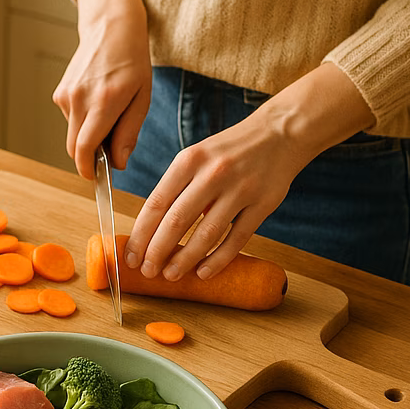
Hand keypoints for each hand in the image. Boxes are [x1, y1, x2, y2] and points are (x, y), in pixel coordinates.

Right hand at [53, 0, 151, 179]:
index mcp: (103, 102)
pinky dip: (83, 120)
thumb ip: (129, 133)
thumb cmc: (132, 62)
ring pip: (72, 133)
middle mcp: (79, 100)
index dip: (87, 169)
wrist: (111, 27)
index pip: (84, 148)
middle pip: (74, 147)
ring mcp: (66, 96)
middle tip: (109, 151)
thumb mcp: (141, 98)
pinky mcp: (60, 93)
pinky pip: (70, 119)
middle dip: (88, 156)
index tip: (94, 178)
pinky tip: (97, 101)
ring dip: (88, 135)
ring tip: (108, 113)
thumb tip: (118, 163)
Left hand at [124, 62, 375, 280]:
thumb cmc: (228, 151)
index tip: (130, 256)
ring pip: (207, 233)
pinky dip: (218, 259)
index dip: (140, 235)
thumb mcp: (196, 157)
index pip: (156, 204)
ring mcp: (240, 189)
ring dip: (186, 259)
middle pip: (177, 220)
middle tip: (147, 271)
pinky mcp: (264, 203)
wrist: (279, 133)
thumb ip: (176, 189)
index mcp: (189, 161)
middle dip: (158, 251)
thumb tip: (151, 232)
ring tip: (171, 275)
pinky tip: (204, 272)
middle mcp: (213, 173)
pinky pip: (237, 238)